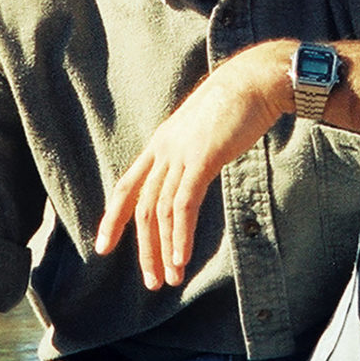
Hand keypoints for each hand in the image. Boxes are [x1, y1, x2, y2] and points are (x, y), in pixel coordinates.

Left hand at [94, 42, 290, 288]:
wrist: (256, 80)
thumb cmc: (237, 103)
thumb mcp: (205, 129)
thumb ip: (194, 150)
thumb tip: (197, 167)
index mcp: (161, 143)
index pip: (127, 186)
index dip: (113, 217)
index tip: (103, 245)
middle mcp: (164, 150)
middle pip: (143, 207)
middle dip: (144, 248)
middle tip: (151, 280)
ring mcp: (181, 154)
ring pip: (162, 211)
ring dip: (165, 249)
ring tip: (170, 278)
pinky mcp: (202, 158)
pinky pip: (184, 205)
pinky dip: (181, 235)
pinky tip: (181, 257)